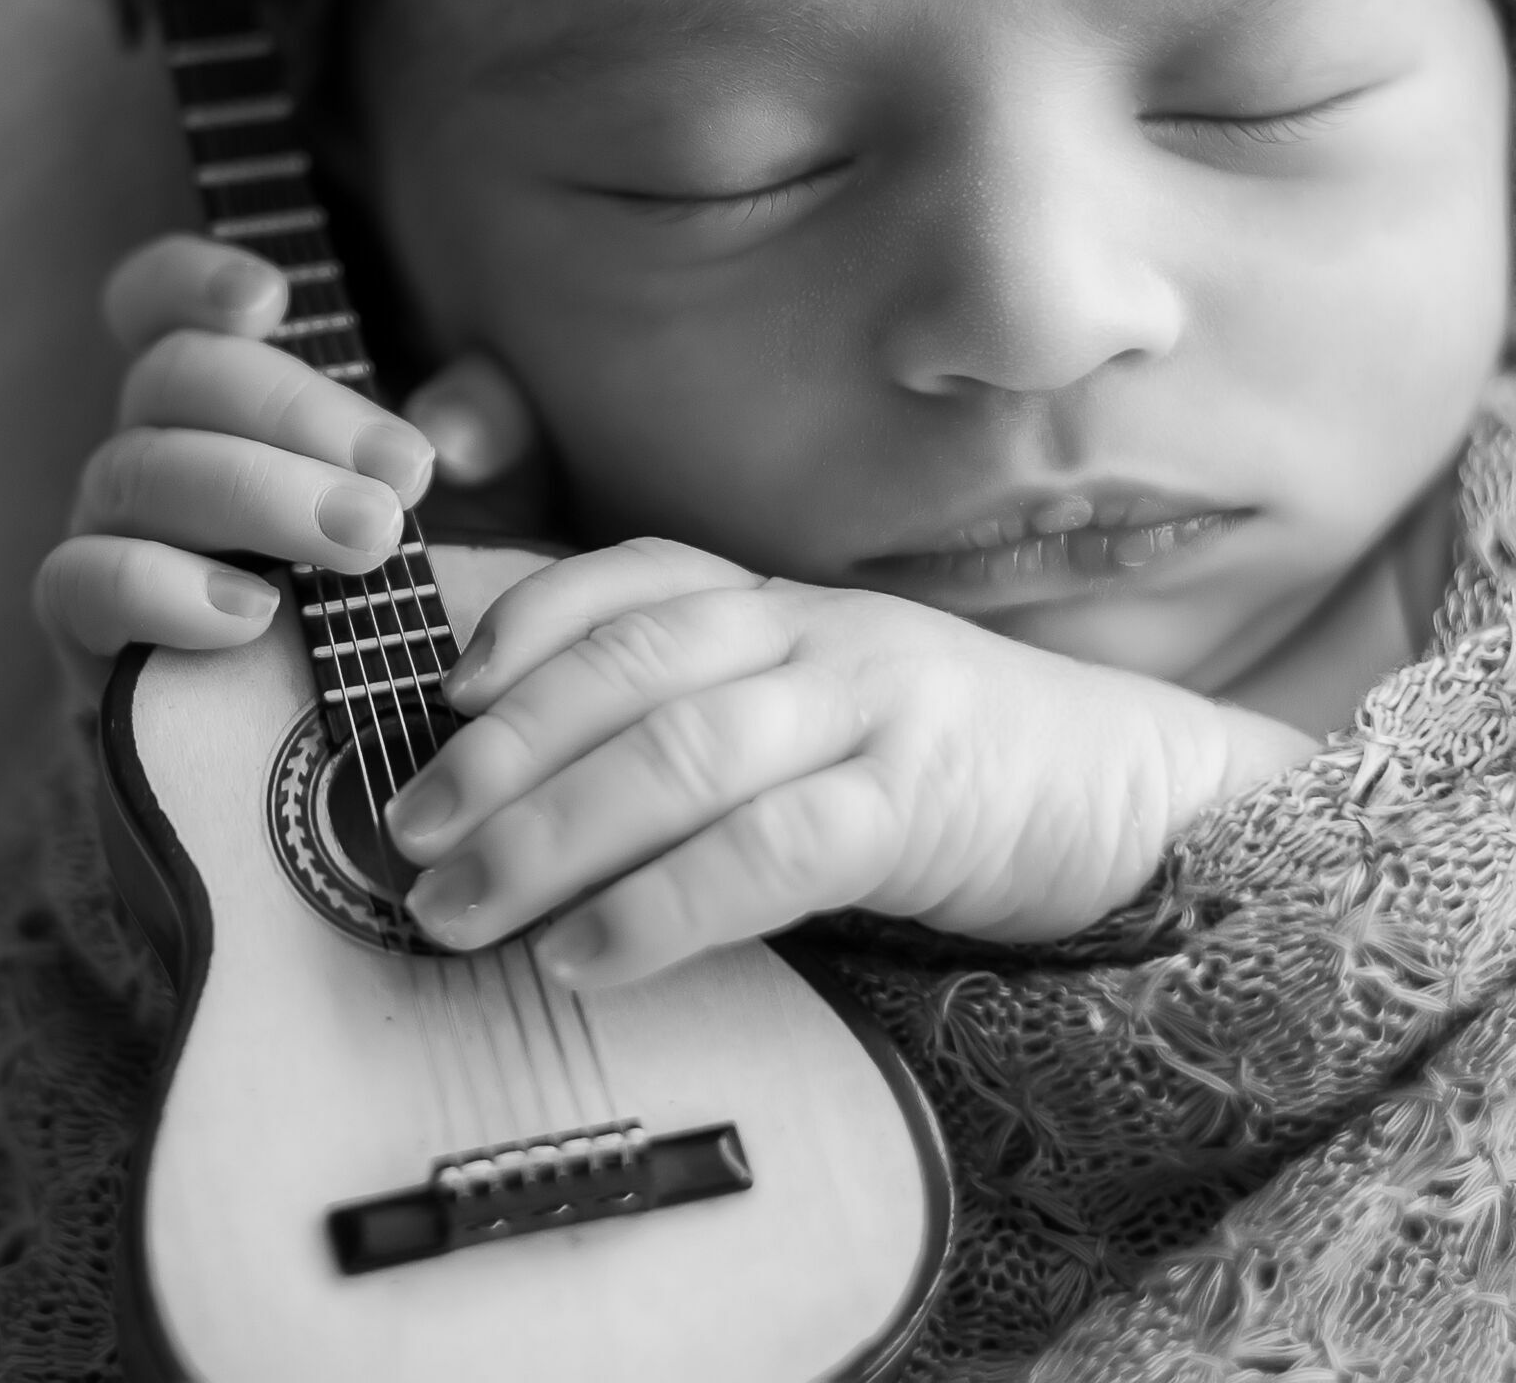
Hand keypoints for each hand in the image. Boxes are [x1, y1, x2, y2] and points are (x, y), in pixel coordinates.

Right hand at [34, 235, 541, 699]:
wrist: (359, 748)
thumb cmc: (414, 598)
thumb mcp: (494, 504)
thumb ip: (494, 437)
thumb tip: (460, 431)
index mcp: (226, 409)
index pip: (165, 310)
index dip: (191, 281)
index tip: (270, 299)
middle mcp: (157, 457)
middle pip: (173, 379)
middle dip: (294, 412)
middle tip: (403, 478)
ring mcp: (115, 539)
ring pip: (138, 473)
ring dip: (255, 495)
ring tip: (364, 540)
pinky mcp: (93, 639)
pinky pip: (82, 587)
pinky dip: (162, 591)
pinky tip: (253, 614)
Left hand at [387, 537, 1317, 986]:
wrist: (1127, 791)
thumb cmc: (944, 763)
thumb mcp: (824, 710)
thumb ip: (709, 720)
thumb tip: (545, 780)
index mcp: (788, 607)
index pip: (640, 577)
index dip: (530, 621)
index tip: (441, 690)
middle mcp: (820, 634)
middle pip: (635, 669)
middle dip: (507, 751)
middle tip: (410, 834)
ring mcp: (875, 706)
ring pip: (686, 751)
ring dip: (553, 835)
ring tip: (460, 910)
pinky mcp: (923, 801)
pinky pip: (773, 847)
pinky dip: (664, 904)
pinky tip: (586, 958)